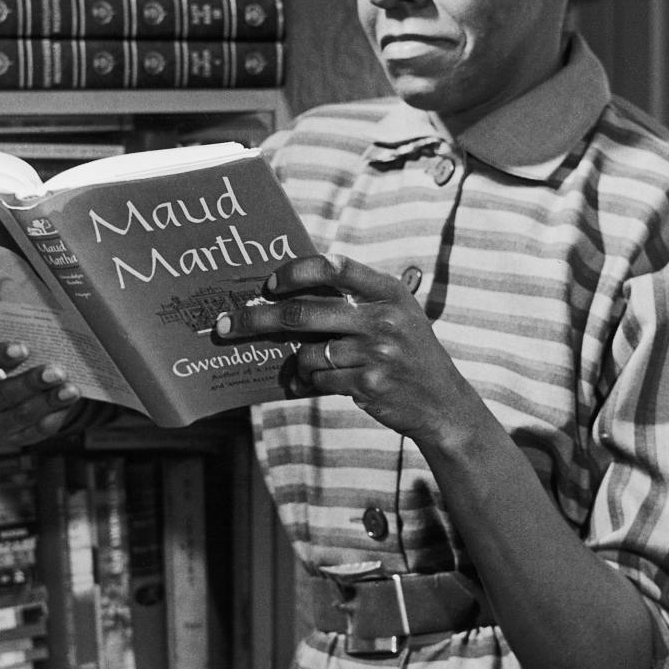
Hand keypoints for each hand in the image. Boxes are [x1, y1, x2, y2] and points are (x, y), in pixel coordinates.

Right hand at [0, 341, 83, 445]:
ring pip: (20, 415)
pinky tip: (68, 404)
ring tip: (71, 390)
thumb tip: (41, 331)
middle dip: (31, 383)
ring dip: (48, 402)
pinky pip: (35, 431)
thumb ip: (13, 343)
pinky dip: (54, 417)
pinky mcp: (12, 439)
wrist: (8, 395)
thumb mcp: (3, 353)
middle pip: (1, 394)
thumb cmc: (7, 365)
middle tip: (57, 372)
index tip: (24, 350)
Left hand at [213, 254, 481, 442]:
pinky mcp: (368, 385)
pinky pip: (318, 380)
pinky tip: (312, 384)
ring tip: (301, 366)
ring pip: (307, 354)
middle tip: (226, 324)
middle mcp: (383, 318)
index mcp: (388, 291)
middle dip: (256, 319)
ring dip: (295, 363)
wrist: (442, 402)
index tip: (269, 284)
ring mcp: (376, 353)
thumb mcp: (395, 314)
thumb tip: (286, 293)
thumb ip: (354, 299)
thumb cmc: (408, 351)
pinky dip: (307, 383)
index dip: (295, 271)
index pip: (333, 267)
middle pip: (302, 314)